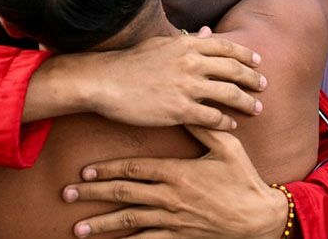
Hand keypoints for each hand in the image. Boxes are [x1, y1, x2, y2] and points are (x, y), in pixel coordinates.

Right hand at [26, 27, 266, 130]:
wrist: (105, 81)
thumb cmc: (129, 63)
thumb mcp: (160, 44)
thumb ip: (185, 40)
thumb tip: (205, 33)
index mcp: (187, 44)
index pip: (227, 48)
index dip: (246, 56)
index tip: (257, 63)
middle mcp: (192, 63)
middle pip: (235, 71)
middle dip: (254, 80)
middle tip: (263, 86)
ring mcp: (187, 87)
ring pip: (229, 95)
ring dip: (247, 103)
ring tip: (256, 108)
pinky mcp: (179, 110)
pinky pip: (213, 117)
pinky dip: (226, 122)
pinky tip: (231, 125)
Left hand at [61, 126, 288, 238]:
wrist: (260, 218)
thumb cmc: (243, 179)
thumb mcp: (227, 147)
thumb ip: (204, 126)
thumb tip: (188, 103)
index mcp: (177, 172)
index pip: (134, 169)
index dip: (106, 169)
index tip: (84, 172)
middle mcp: (169, 197)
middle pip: (123, 193)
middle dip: (93, 194)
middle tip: (67, 195)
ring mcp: (173, 220)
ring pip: (130, 221)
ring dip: (101, 224)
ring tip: (77, 228)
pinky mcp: (180, 237)